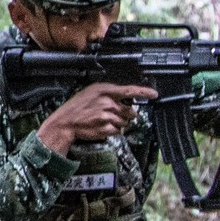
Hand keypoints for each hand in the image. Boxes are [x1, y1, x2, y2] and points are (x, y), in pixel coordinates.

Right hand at [37, 82, 157, 155]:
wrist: (65, 122)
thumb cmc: (76, 107)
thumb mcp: (91, 92)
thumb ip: (109, 93)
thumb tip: (125, 98)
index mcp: (104, 90)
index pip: (130, 90)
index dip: (144, 92)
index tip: (154, 94)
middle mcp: (107, 102)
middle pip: (130, 110)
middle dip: (126, 114)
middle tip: (113, 114)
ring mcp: (107, 116)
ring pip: (125, 122)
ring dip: (118, 123)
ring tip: (104, 121)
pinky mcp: (106, 128)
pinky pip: (118, 130)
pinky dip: (113, 130)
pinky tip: (102, 126)